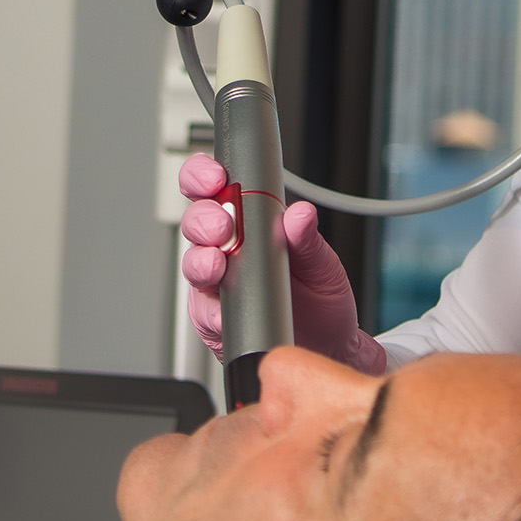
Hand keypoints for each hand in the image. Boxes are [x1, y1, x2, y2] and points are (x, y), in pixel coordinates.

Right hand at [178, 154, 384, 372]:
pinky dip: (212, 308)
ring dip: (201, 260)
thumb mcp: (322, 264)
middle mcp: (227, 247)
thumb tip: (300, 214)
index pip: (216, 186)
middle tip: (222, 227)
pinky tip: (223, 307)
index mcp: (251, 221)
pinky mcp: (213, 317)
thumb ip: (307, 239)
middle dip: (204, 219)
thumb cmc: (320, 297)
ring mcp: (216, 281)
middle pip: (196, 220)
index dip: (205, 175)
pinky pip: (204, 310)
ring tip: (217, 265)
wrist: (326, 345)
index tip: (215, 178)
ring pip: (193, 262)